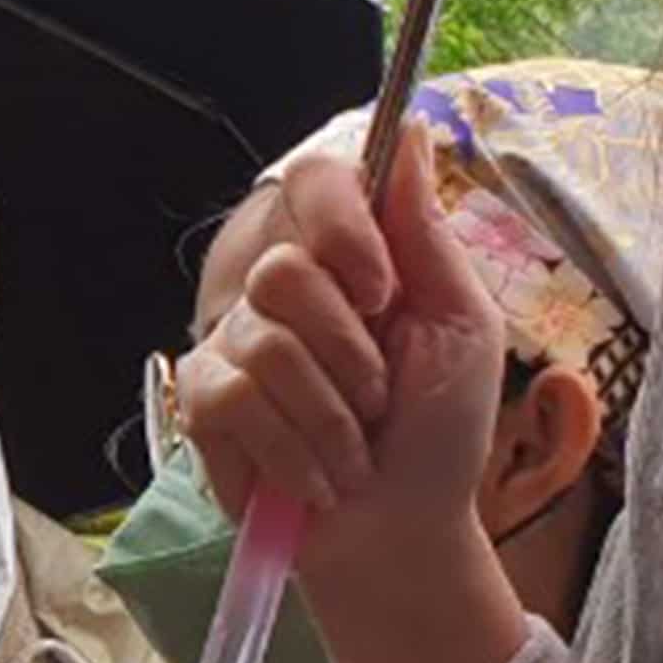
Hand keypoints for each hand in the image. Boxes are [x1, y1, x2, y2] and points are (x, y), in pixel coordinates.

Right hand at [174, 134, 525, 662]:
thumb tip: (413, 133)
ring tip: (352, 447)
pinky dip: (291, 450)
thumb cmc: (441, 430)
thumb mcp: (461, 326)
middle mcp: (282, 288)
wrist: (401, 529)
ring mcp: (233, 344)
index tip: (382, 289)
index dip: (342, 229)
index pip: (315, 182)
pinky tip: (314, 476)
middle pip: (282, 271)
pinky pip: (231, 402)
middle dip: (350, 352)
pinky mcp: (201, 404)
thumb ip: (427, 234)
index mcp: (349, 257)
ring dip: (330, 417)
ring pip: (263, 346)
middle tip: (378, 396)